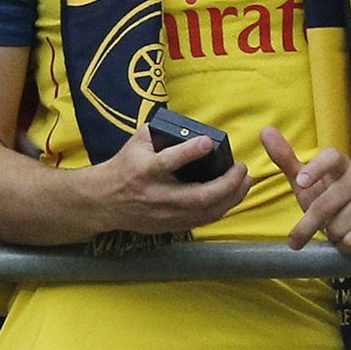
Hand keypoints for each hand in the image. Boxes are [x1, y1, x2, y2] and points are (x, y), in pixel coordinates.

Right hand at [78, 125, 248, 236]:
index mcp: (144, 171)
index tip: (208, 142)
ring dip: (231, 198)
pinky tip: (234, 196)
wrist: (104, 201)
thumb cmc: (125, 166)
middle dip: (225, 184)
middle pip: (196, 197)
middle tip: (241, 168)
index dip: (189, 152)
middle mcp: (156, 195)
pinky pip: (202, 220)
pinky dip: (222, 208)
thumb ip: (162, 131)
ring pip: (204, 212)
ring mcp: (164, 214)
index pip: (167, 162)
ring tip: (246, 182)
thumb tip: (190, 123)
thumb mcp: (137, 142)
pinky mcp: (170, 225)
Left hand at [267, 126, 350, 250]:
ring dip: (329, 234)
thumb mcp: (305, 179)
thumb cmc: (329, 194)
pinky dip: (343, 245)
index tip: (300, 182)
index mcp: (340, 163)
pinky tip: (345, 239)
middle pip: (326, 203)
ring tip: (332, 229)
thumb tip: (265, 131)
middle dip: (307, 226)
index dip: (315, 168)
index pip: (331, 156)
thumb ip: (285, 158)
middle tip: (295, 240)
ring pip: (338, 226)